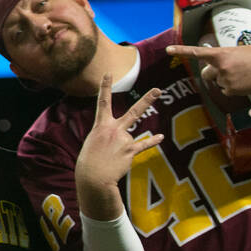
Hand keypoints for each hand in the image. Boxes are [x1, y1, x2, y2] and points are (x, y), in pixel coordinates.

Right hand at [74, 74, 162, 220]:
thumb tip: (125, 137)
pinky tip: (161, 137)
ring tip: (111, 157)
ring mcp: (124, 139)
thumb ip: (108, 136)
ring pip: (130, 138)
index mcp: (101, 125)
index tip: (108, 73)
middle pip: (134, 111)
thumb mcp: (93, 142)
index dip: (105, 86)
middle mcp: (113, 129)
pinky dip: (152, 141)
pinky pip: (143, 144)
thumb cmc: (90, 161)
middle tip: (159, 89)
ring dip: (122, 148)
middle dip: (147, 100)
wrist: (93, 177)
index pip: (103, 102)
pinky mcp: (130, 151)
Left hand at [166, 43, 250, 96]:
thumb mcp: (235, 52)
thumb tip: (210, 73)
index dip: (181, 51)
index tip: (167, 50)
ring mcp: (226, 79)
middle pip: (207, 74)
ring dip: (228, 80)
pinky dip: (234, 89)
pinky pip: (228, 92)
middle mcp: (220, 67)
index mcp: (220, 53)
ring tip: (243, 73)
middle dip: (213, 73)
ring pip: (220, 84)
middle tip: (230, 69)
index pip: (196, 52)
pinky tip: (246, 81)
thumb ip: (220, 59)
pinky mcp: (233, 90)